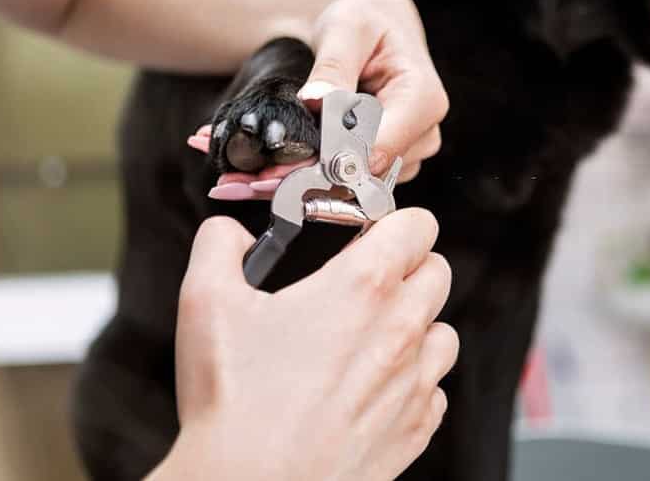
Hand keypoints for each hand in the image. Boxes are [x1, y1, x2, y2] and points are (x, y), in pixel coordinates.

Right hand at [150, 209, 457, 480]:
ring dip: (417, 325)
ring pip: (444, 330)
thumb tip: (230, 233)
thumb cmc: (233, 403)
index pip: (419, 225)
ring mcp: (415, 382)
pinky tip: (371, 386)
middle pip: (438, 271)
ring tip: (370, 337)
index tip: (371, 232)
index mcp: (364, 286)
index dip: (395, 221)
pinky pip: (435, 388)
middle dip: (407, 267)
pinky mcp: (416, 427)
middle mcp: (402, 329)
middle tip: (365, 282)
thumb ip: (219, 245)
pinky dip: (413, 381)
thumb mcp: (206, 302)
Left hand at [187, 0, 447, 198]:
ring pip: (356, 183)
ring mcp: (408, 153)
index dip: (332, 160)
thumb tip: (315, 101)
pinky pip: (351, 180)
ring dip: (307, 180)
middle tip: (252, 178)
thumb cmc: (362, 18)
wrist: (372, 24)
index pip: (381, 147)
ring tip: (258, 170)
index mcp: (424, 99)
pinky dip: (314, 176)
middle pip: (367, 172)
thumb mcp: (345, 29)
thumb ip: (332, 66)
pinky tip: (279, 166)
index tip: (282, 169)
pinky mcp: (387, 163)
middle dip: (311, 175)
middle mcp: (424, 134)